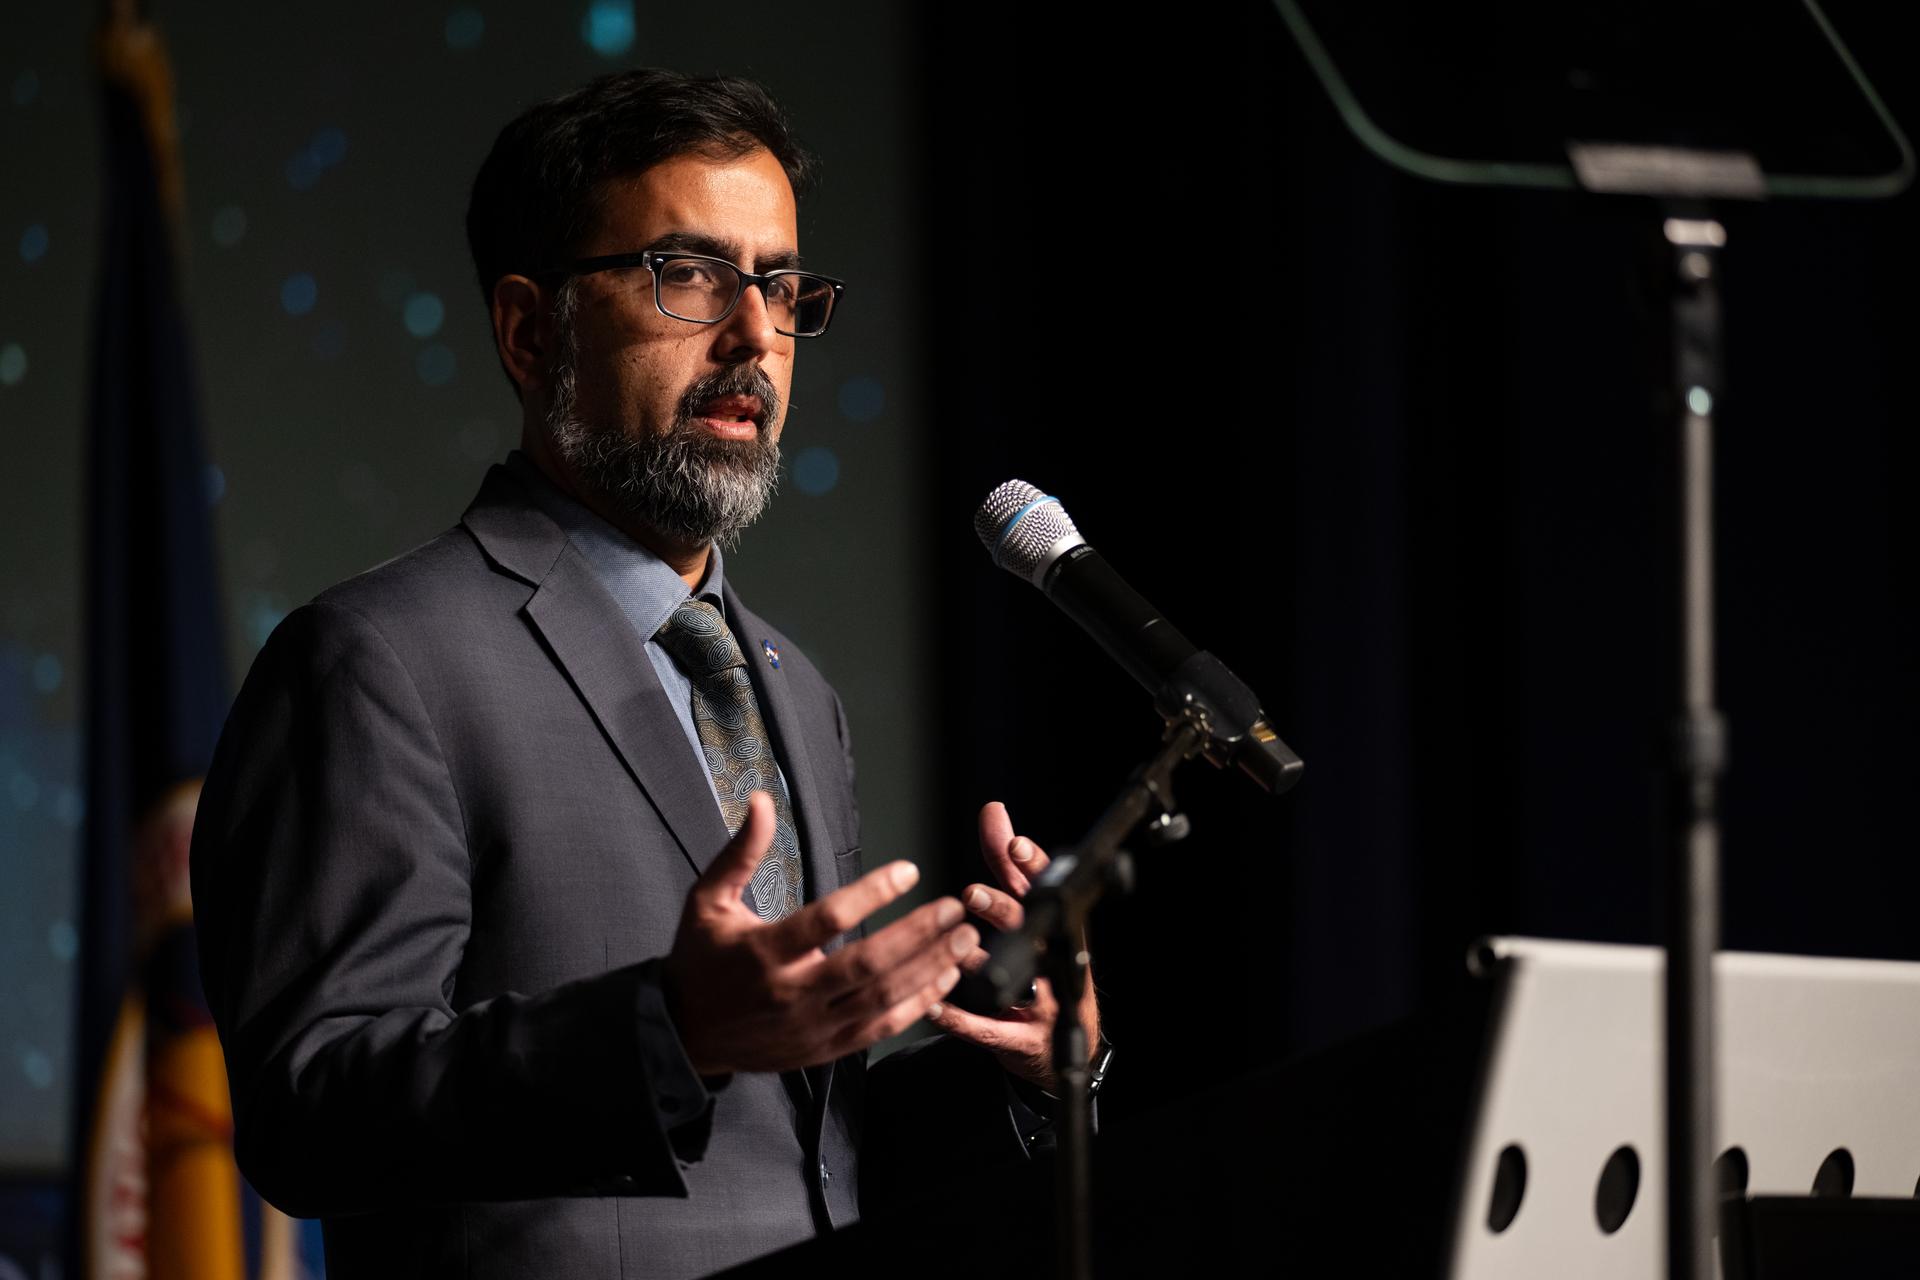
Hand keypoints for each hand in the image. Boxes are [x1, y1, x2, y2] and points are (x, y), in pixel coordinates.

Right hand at [664, 791, 974, 1075]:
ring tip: (963, 938)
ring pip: (882, 998)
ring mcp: (810, 1027)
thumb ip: (741, 851)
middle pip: (868, 962)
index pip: (827, 919)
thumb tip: (763, 801)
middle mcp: (790, 994)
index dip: (872, 893)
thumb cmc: (699, 959)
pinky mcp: (823, 1051)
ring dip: (929, 966)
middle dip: (919, 934)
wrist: (684, 1034)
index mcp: (762, 952)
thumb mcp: (707, 900)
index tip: (908, 870)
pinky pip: (880, 1028)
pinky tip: (943, 978)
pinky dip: (917, 1004)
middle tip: (955, 908)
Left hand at [925, 802, 1101, 1092]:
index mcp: (1052, 925)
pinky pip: (988, 1029)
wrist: (1062, 1043)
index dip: (1032, 867)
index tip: (1013, 845)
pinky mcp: (1020, 1038)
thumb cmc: (1043, 967)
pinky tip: (933, 1006)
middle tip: (971, 893)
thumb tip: (994, 811)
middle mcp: (1052, 961)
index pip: (1045, 889)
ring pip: (1012, 980)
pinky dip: (960, 1018)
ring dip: (978, 962)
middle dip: (1003, 909)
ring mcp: (1040, 1003)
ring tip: (953, 947)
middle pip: (1031, 930)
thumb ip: (1008, 867)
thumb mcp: (1030, 914)